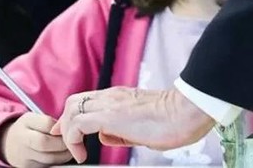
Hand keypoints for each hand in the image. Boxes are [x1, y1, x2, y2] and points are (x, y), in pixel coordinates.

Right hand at [0, 113, 72, 167]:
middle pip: (45, 143)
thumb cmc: (28, 129)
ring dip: (64, 154)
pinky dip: (58, 161)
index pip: (48, 124)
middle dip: (63, 143)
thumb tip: (69, 129)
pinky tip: (59, 155)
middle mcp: (22, 139)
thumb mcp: (35, 118)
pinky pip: (49, 165)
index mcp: (26, 122)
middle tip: (72, 141)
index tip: (68, 129)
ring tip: (68, 149)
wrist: (10, 144)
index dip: (61, 128)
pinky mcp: (29, 167)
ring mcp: (24, 156)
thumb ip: (50, 122)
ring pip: (50, 158)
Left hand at [51, 86, 214, 163]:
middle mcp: (111, 96)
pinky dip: (73, 139)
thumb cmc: (174, 120)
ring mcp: (110, 104)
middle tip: (65, 141)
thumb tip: (105, 136)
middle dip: (64, 122)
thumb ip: (121, 132)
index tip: (68, 133)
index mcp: (119, 97)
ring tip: (75, 151)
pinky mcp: (110, 116)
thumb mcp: (141, 128)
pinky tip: (81, 155)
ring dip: (67, 130)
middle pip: (74, 102)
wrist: (187, 112)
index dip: (73, 117)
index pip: (86, 101)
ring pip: (72, 108)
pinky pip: (79, 124)